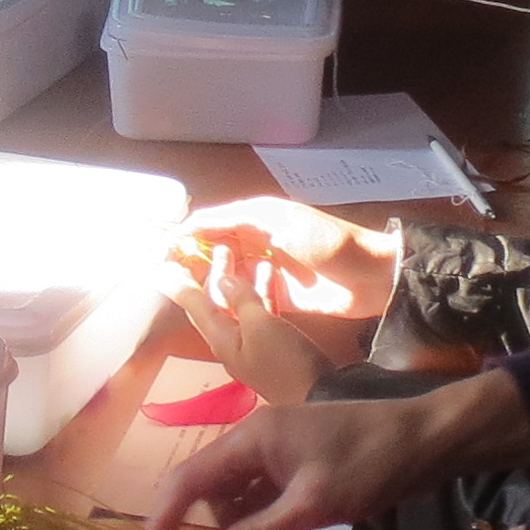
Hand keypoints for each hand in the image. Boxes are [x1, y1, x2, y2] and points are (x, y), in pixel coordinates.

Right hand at [143, 369, 529, 529]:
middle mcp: (256, 438)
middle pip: (208, 486)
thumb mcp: (313, 505)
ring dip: (236, 524)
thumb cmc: (371, 464)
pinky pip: (262, 492)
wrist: (429, 438)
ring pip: (236, 492)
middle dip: (204, 525)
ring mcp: (279, 449)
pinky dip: (259, 517)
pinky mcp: (300, 462)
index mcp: (251, 439)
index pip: (187, 480)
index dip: (163, 518)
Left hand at [164, 233, 367, 403]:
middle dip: (213, 274)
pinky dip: (262, 291)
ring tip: (238, 253)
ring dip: (239, 280)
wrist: (320, 397)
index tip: (162, 266)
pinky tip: (268, 273)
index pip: (195, 307)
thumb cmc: (286, 364)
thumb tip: (224, 280)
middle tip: (214, 248)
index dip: (180, 285)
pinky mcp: (276, 345)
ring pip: (240, 305)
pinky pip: (262, 312)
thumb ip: (242, 301)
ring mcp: (255, 344)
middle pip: (216, 304)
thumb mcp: (261, 327)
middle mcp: (233, 342)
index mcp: (222, 340)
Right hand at [173, 197, 399, 321]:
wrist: (371, 277)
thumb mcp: (280, 222)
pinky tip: (207, 311)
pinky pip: (241, 298)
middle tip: (160, 278)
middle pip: (211, 249)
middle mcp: (255, 243)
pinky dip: (224, 302)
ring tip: (175, 295)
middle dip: (185, 260)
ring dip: (201, 282)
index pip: (207, 224)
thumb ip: (236, 221)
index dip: (181, 237)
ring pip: (223, 275)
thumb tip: (192, 225)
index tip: (158, 255)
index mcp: (255, 219)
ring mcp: (264, 272)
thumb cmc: (326, 243)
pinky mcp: (275, 298)